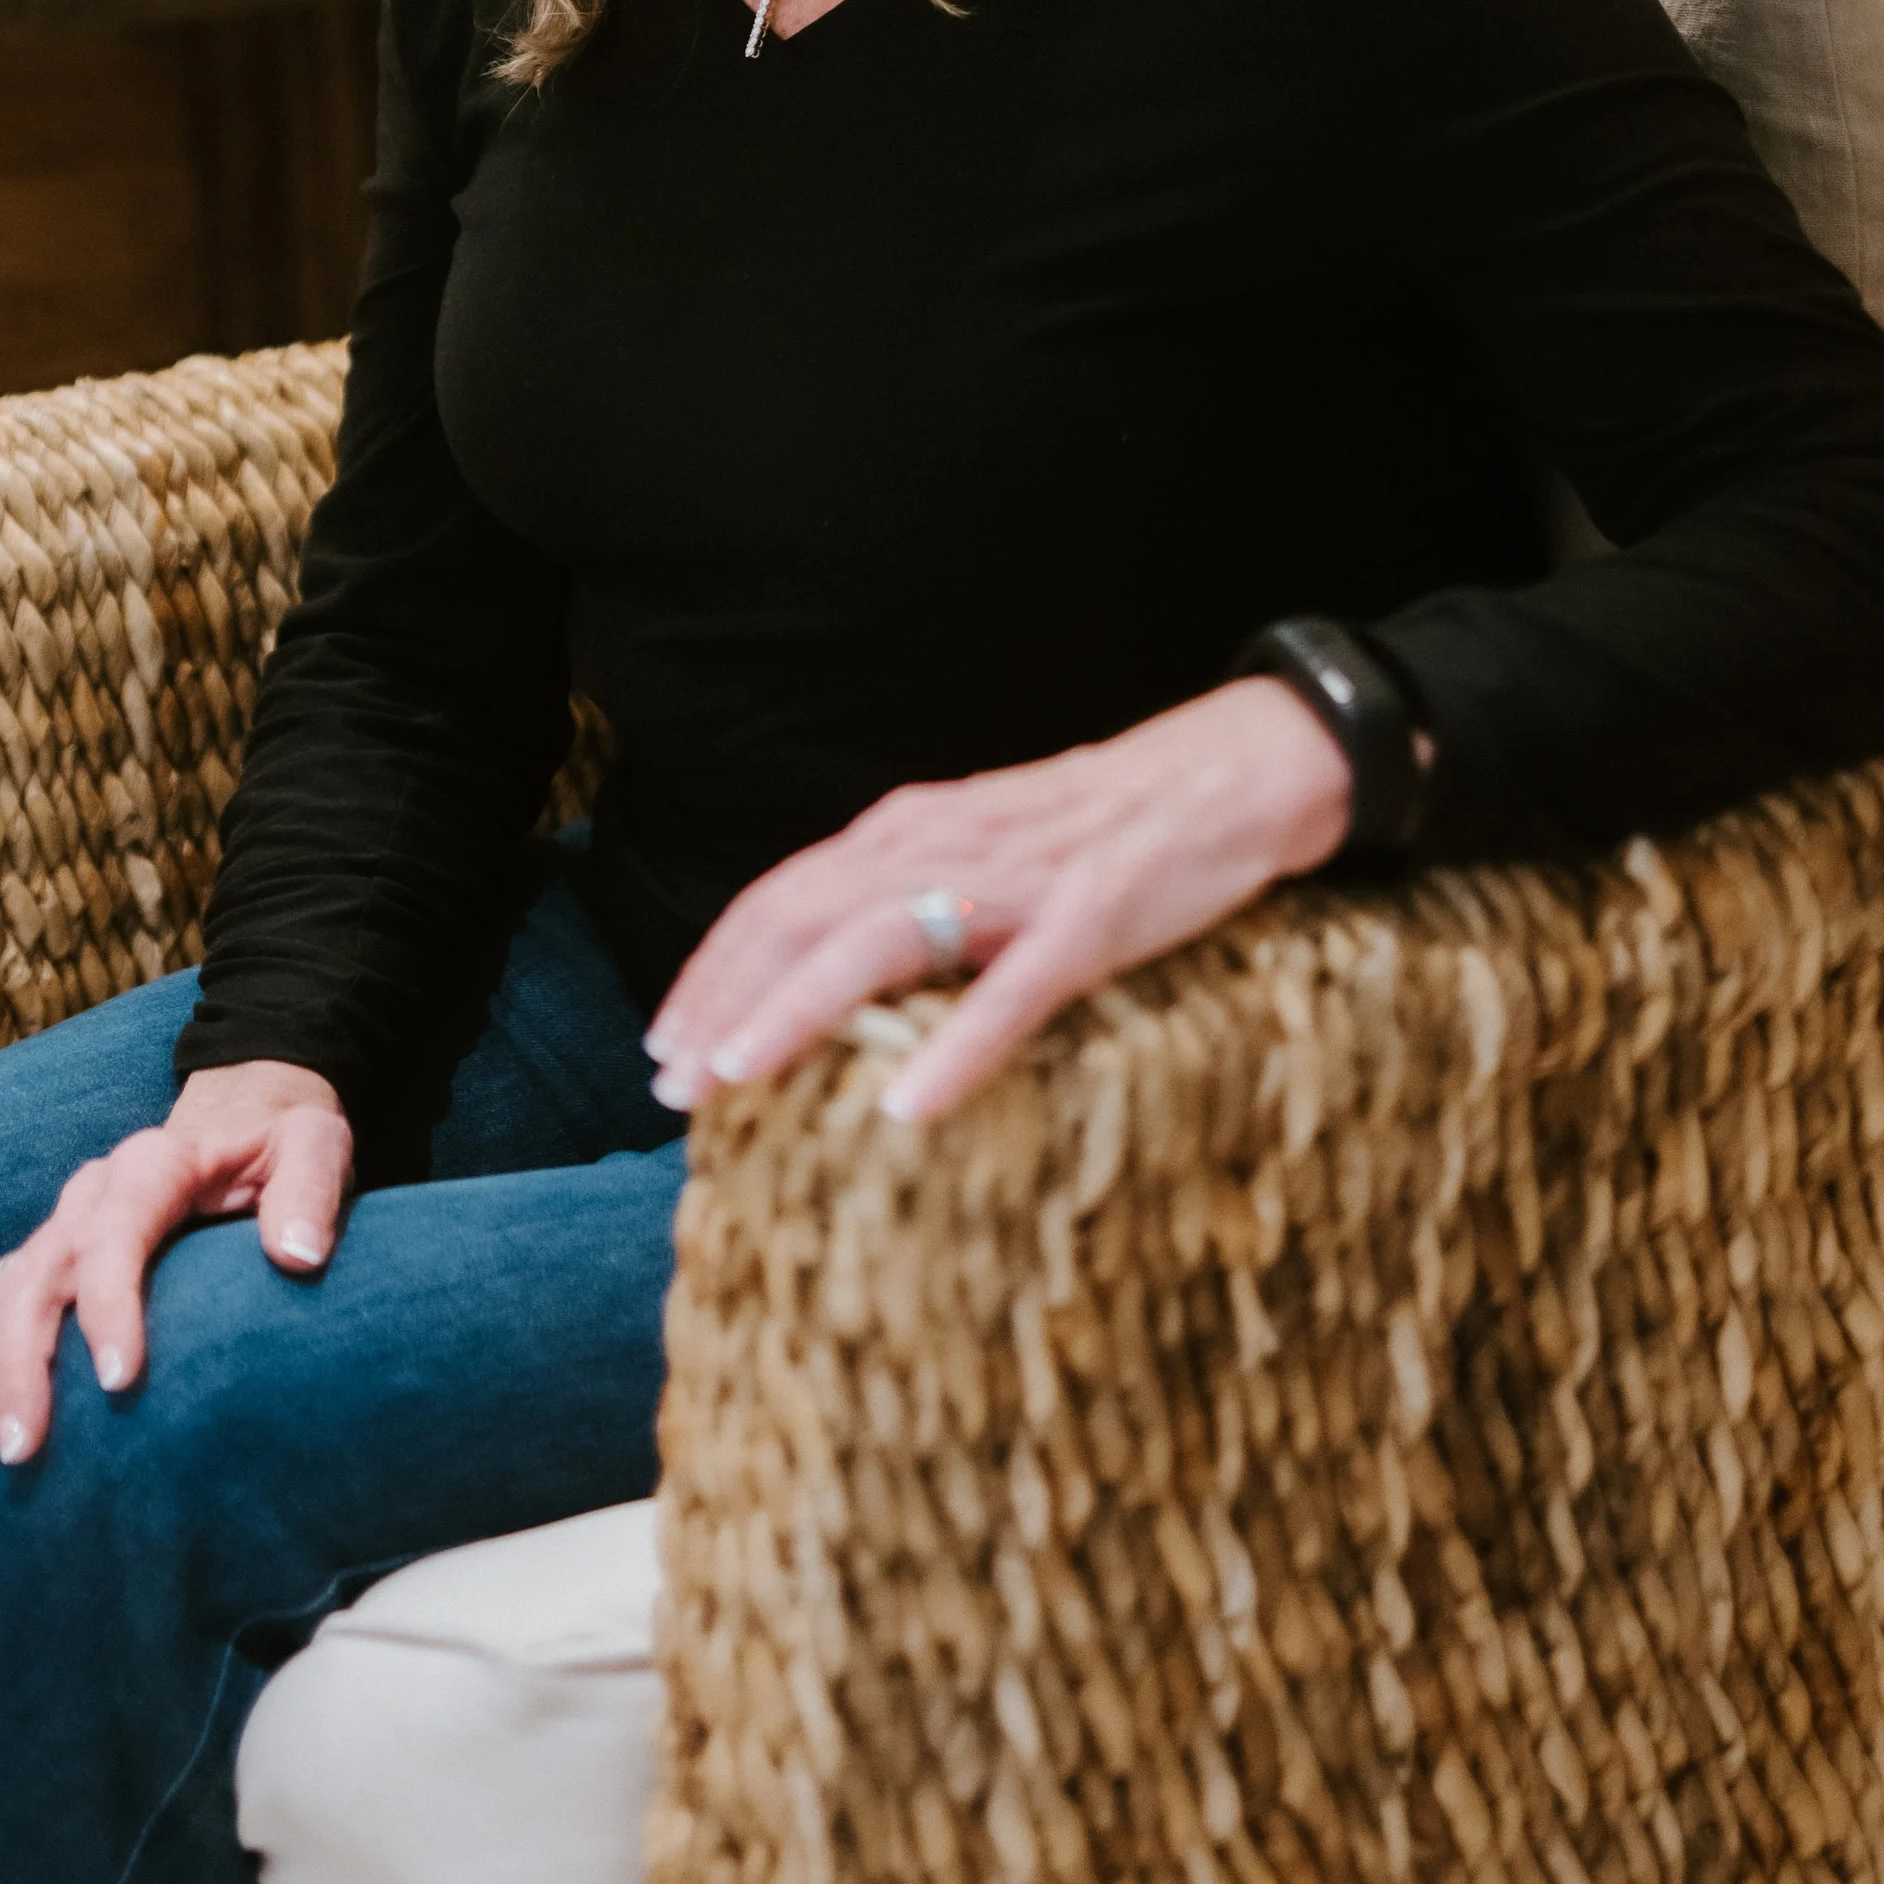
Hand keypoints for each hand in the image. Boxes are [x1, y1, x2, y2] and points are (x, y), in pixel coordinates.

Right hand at [0, 1059, 352, 1464]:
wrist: (243, 1109)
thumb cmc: (281, 1139)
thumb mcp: (314, 1143)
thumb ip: (309, 1190)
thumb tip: (298, 1255)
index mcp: (157, 1162)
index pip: (116, 1230)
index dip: (109, 1304)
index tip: (120, 1382)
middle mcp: (95, 1190)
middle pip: (39, 1271)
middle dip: (23, 1361)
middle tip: (25, 1446)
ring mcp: (66, 1221)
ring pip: (4, 1290)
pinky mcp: (52, 1249)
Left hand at [645, 675, 1355, 1126]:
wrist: (1221, 776)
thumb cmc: (1094, 829)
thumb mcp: (978, 849)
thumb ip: (907, 896)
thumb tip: (821, 978)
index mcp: (909, 829)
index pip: (781, 896)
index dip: (713, 968)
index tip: (661, 1043)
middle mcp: (942, 843)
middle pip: (804, 917)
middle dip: (727, 999)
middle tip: (671, 1084)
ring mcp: (1015, 882)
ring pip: (880, 942)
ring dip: (798, 1011)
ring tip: (741, 1079)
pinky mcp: (1088, 920)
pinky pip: (1013, 990)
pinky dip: (955, 1046)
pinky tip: (909, 1107)